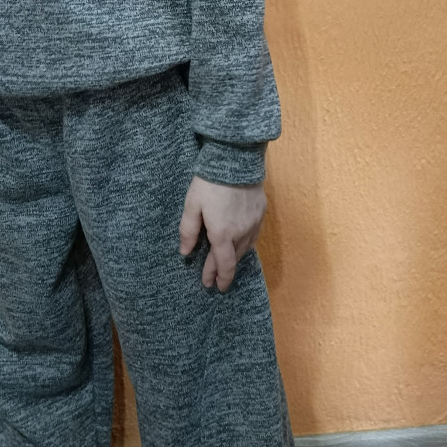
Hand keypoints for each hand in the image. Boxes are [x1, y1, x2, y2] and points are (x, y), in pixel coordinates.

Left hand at [178, 175, 265, 291]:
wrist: (236, 160)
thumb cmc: (210, 182)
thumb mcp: (192, 205)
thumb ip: (188, 231)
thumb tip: (185, 252)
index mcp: (223, 234)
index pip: (223, 265)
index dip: (218, 278)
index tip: (212, 286)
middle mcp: (241, 233)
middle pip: (233, 259)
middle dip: (223, 270)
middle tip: (213, 278)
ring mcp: (254, 223)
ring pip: (245, 249)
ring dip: (234, 258)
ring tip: (224, 262)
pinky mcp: (261, 212)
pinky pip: (253, 236)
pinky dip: (244, 244)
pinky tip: (239, 243)